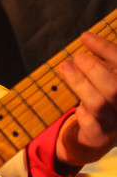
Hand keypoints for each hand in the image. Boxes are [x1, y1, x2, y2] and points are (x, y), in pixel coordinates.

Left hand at [56, 30, 116, 165]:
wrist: (93, 138)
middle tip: (76, 57)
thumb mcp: (102, 80)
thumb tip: (86, 38)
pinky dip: (86, 117)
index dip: (105, 49)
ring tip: (65, 67)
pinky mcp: (98, 139)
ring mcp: (114, 125)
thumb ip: (101, 62)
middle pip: (115, 87)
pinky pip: (94, 129)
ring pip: (99, 104)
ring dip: (80, 84)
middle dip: (94, 69)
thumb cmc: (99, 100)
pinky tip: (77, 108)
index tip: (85, 36)